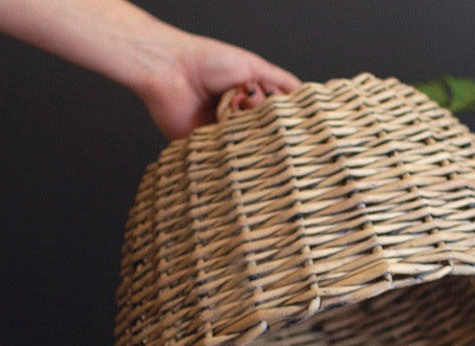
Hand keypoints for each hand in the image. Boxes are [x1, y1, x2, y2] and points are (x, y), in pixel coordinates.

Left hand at [140, 32, 300, 138]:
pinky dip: (230, 144)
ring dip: (245, 128)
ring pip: (249, 144)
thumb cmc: (206, 61)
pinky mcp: (209, 147)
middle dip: (261, 116)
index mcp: (250, 97)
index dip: (282, 112)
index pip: (277, 114)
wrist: (169, 71)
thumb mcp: (252, 66)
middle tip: (247, 99)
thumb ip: (281, 81)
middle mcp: (239, 117)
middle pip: (265, 130)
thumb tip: (306, 93)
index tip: (284, 109)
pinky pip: (228, 155)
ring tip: (231, 106)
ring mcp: (225, 133)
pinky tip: (225, 127)